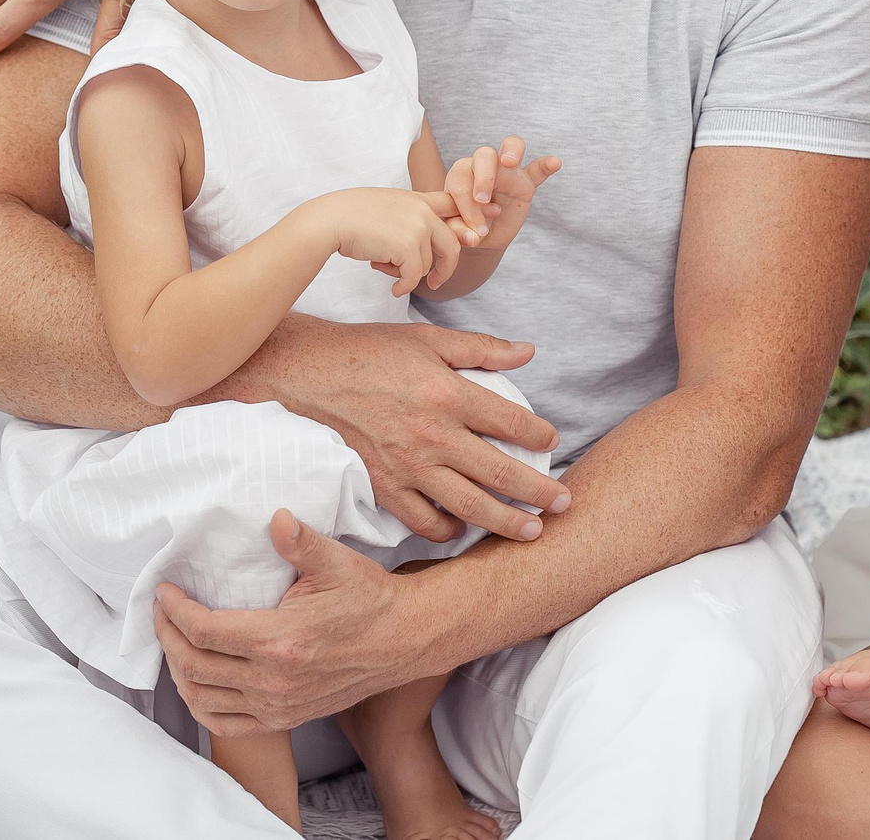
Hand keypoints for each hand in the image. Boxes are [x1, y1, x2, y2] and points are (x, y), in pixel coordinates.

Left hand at [156, 511, 430, 733]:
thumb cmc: (369, 598)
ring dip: (179, 671)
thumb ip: (300, 542)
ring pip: (204, 698)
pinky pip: (227, 724)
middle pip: (194, 666)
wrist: (404, 639)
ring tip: (175, 642)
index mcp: (280, 641)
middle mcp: (274, 681)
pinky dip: (201, 705)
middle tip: (163, 612)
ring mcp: (279, 705)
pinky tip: (197, 683)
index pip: (205, 630)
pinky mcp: (286, 718)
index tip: (164, 591)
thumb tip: (275, 517)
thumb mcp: (337, 562)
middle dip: (168, 637)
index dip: (175, 611)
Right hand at [233, 315, 566, 540]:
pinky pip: (423, 521)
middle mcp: (433, 435)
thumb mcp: (429, 338)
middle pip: (500, 474)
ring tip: (532, 532)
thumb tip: (528, 352)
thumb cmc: (368, 352)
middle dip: (539, 493)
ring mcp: (407, 467)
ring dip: (506, 523)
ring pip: (469, 507)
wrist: (305, 376)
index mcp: (449, 393)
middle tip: (564, 503)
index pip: (512, 423)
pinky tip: (464, 529)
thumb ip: (482, 348)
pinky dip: (448, 531)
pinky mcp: (382, 487)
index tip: (553, 443)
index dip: (540, 437)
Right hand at [308, 188, 463, 297]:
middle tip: (436, 283)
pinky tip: (394, 290)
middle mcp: (422, 211)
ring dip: (408, 274)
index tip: (483, 228)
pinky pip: (415, 276)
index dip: (471, 216)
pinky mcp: (407, 245)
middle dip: (447, 268)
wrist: (330, 221)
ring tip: (386, 270)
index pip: (453, 204)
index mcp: (417, 199)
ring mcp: (417, 227)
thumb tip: (426, 250)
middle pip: (452, 244)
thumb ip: (408, 220)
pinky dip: (405, 286)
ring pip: (427, 265)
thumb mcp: (385, 209)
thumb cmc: (350, 218)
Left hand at [442, 136, 561, 258]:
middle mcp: (481, 166)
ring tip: (509, 162)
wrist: (482, 233)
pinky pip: (537, 169)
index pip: (461, 183)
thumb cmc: (464, 227)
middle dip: (483, 177)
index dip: (466, 207)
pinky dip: (546, 165)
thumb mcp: (456, 232)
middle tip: (482, 200)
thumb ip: (457, 230)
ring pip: (510, 146)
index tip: (475, 232)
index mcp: (459, 176)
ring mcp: (506, 171)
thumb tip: (473, 237)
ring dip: (511, 151)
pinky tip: (555, 163)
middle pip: (483, 155)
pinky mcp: (526, 182)